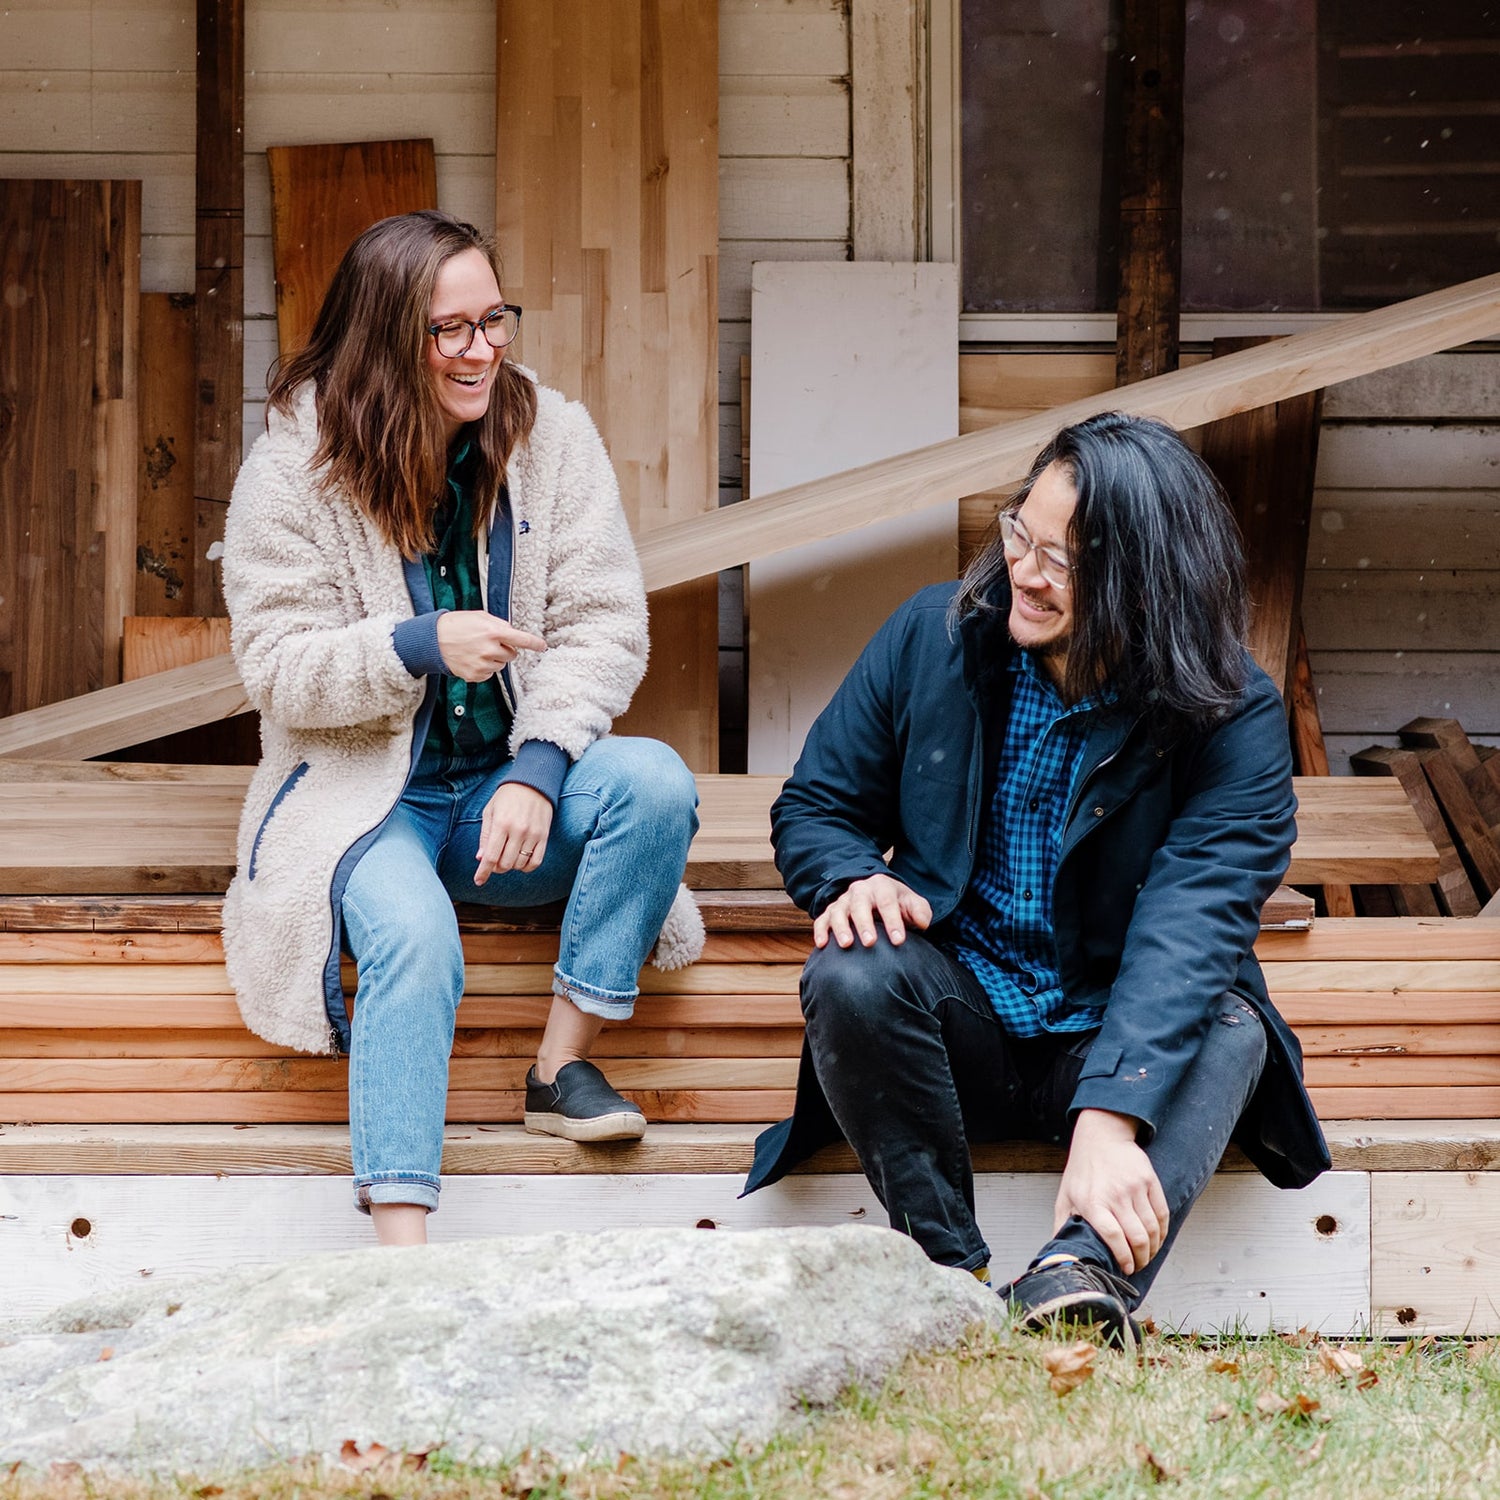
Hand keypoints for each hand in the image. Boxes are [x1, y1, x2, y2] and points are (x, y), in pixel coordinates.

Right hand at [437, 611, 547, 682]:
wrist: (433, 639)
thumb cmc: (457, 625)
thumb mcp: (481, 617)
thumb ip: (500, 624)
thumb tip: (512, 633)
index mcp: (494, 632)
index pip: (521, 639)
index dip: (535, 643)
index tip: (542, 646)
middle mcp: (490, 649)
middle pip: (512, 655)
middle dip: (506, 649)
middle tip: (490, 643)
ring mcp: (483, 664)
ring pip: (501, 665)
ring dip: (495, 659)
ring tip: (478, 650)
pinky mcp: (475, 675)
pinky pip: (489, 674)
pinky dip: (484, 668)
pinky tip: (472, 659)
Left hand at [475, 782, 552, 883]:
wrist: (533, 782)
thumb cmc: (507, 796)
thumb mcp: (490, 812)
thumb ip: (485, 836)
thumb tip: (480, 858)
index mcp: (501, 824)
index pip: (491, 856)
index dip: (483, 872)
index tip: (478, 881)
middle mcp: (518, 831)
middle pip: (505, 864)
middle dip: (496, 868)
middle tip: (494, 861)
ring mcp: (533, 834)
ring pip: (519, 864)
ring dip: (510, 866)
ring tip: (507, 856)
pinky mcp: (544, 836)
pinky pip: (536, 861)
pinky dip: (526, 867)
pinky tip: (520, 861)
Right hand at [813, 873, 932, 949]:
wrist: (877, 896)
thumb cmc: (897, 904)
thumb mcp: (912, 903)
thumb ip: (920, 911)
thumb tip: (922, 922)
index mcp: (882, 886)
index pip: (887, 902)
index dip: (893, 921)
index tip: (899, 941)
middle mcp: (860, 891)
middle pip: (860, 905)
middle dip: (864, 924)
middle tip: (870, 943)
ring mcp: (843, 901)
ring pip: (838, 911)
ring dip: (841, 927)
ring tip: (846, 945)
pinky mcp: (830, 912)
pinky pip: (822, 919)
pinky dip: (820, 931)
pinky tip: (822, 945)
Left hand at [1053, 1108, 1168, 1276]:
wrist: (1101, 1136)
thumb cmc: (1082, 1169)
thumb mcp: (1065, 1195)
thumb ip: (1063, 1225)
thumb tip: (1060, 1253)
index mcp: (1092, 1202)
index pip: (1112, 1237)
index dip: (1123, 1257)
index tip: (1126, 1268)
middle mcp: (1114, 1195)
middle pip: (1137, 1237)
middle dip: (1141, 1259)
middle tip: (1138, 1265)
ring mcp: (1134, 1187)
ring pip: (1152, 1229)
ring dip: (1153, 1248)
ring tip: (1147, 1255)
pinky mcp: (1149, 1180)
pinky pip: (1162, 1213)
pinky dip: (1162, 1232)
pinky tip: (1156, 1239)